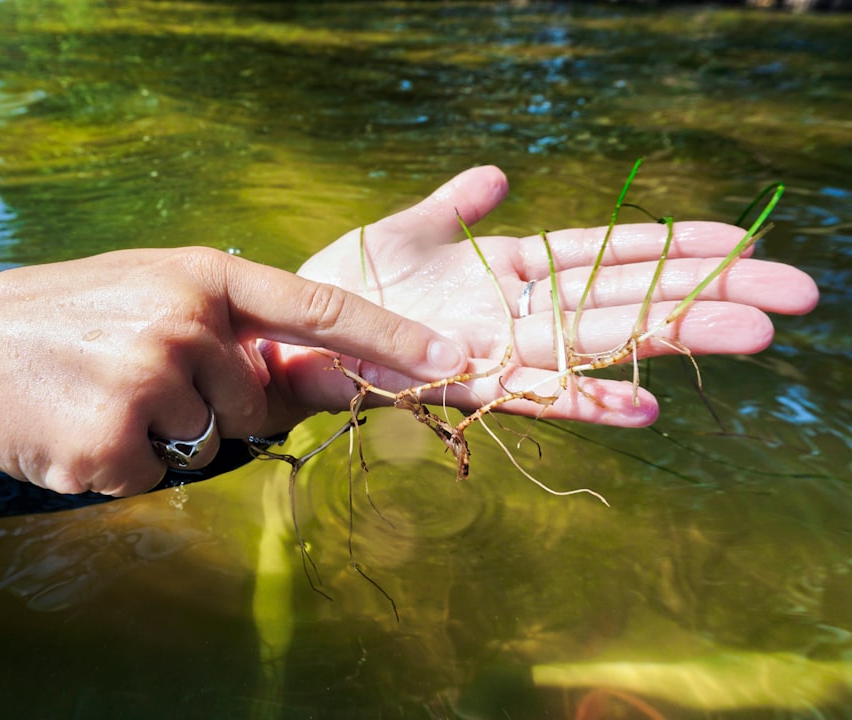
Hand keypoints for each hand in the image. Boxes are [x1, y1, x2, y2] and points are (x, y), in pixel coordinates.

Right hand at [0, 248, 467, 527]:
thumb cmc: (71, 324)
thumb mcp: (156, 299)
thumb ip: (239, 334)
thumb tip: (327, 378)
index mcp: (200, 275)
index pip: (318, 305)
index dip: (392, 335)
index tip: (457, 355)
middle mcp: (182, 320)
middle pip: (256, 402)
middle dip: (213, 407)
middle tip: (137, 379)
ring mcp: (146, 380)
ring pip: (210, 444)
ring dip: (166, 437)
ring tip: (103, 398)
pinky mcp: (113, 443)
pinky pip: (161, 479)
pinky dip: (126, 467)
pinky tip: (80, 429)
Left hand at [276, 166, 818, 426]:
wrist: (283, 323)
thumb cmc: (345, 280)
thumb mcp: (405, 230)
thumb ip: (454, 205)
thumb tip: (497, 173)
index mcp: (509, 269)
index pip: (609, 252)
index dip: (675, 246)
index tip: (746, 238)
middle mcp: (514, 313)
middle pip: (625, 299)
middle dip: (706, 296)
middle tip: (795, 296)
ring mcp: (491, 349)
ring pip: (595, 344)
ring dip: (668, 340)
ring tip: (749, 336)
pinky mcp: (454, 384)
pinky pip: (527, 393)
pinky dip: (583, 400)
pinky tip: (642, 406)